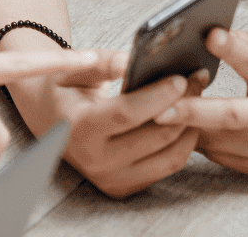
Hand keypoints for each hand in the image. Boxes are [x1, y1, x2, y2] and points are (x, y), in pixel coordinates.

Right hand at [26, 50, 201, 197]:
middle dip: (184, 105)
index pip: (126, 114)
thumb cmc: (64, 89)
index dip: (158, 95)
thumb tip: (133, 60)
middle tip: (198, 78)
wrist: (50, 122)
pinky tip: (185, 118)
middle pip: (155, 136)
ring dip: (190, 125)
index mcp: (77, 129)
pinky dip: (183, 142)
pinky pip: (167, 166)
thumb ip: (104, 63)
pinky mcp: (123, 187)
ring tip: (195, 97)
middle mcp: (93, 161)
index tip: (181, 78)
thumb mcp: (74, 69)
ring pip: (170, 156)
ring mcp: (109, 179)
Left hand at [154, 29, 247, 174]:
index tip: (210, 36)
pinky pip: (214, 154)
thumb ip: (244, 43)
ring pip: (214, 140)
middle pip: (231, 116)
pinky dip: (192, 140)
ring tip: (155, 113)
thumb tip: (202, 35)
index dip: (232, 49)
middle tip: (159, 109)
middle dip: (192, 112)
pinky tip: (176, 128)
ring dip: (182, 127)